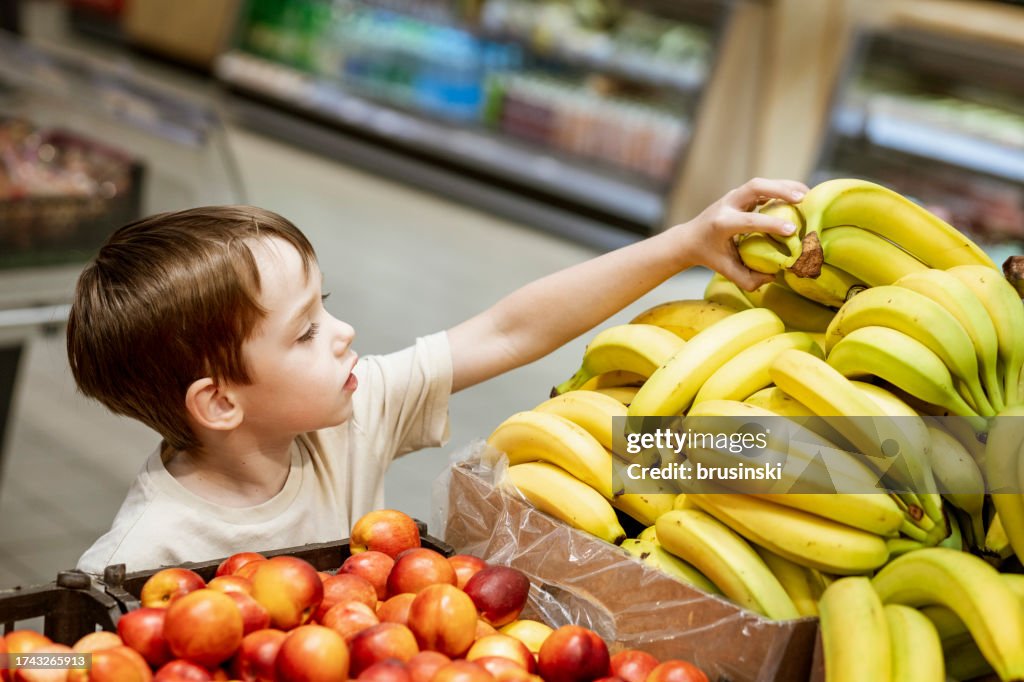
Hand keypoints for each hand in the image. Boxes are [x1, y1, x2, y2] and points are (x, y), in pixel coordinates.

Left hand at [673, 177, 809, 290]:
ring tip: (808, 194)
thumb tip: (774, 275)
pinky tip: (799, 195)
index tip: (792, 230)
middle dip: (779, 190)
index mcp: (722, 223)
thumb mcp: (726, 270)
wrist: (690, 238)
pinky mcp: (739, 193)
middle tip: (804, 198)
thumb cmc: (710, 256)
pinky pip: (762, 186)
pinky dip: (781, 187)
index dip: (771, 224)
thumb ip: (748, 278)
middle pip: (754, 187)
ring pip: (759, 183)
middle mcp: (727, 205)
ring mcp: (732, 196)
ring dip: (784, 185)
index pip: (749, 220)